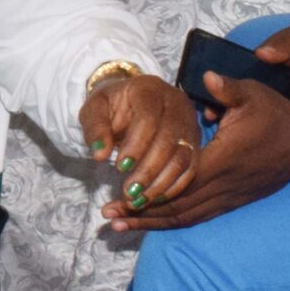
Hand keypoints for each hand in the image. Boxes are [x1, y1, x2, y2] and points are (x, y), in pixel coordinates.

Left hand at [80, 74, 197, 218]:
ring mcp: (189, 123)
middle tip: (129, 193)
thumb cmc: (110, 107)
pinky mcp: (195, 142)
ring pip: (183, 157)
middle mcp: (176, 103)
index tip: (119, 167)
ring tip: (139, 201)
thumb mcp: (94, 110)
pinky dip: (174, 187)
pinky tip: (155, 199)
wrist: (129, 103)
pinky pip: (191, 168)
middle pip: (170, 140)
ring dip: (161, 183)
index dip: (136, 145)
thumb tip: (99, 155)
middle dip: (149, 170)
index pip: (149, 117)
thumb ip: (95, 128)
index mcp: (150, 89)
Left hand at [109, 72, 289, 232]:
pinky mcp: (235, 200)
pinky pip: (201, 216)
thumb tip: (204, 76)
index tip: (117, 197)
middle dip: (141, 215)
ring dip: (155, 223)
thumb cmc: (276, 114)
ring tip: (123, 226)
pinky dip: (176, 221)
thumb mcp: (252, 94)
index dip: (147, 194)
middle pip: (176, 208)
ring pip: (187, 217)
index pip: (177, 184)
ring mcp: (230, 196)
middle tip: (109, 219)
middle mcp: (224, 185)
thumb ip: (225, 88)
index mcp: (222, 160)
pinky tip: (156, 224)